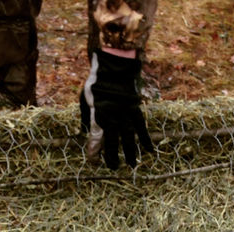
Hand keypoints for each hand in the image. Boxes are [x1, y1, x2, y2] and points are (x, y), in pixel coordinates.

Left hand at [80, 49, 153, 168]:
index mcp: (98, 112)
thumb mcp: (84, 96)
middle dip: (112, 155)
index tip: (93, 160)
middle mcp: (112, 114)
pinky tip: (149, 150)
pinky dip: (145, 138)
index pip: (95, 137)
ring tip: (132, 164)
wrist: (114, 63)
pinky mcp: (136, 108)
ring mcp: (125, 112)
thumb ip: (86, 115)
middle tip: (113, 167)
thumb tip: (85, 130)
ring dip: (130, 151)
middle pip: (112, 140)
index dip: (94, 150)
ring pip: (128, 136)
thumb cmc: (97, 80)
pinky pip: (142, 126)